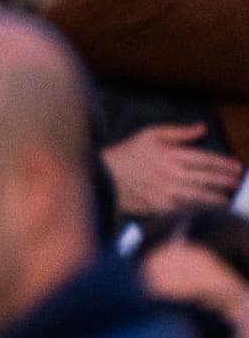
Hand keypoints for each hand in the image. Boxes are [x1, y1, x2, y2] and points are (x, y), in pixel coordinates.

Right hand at [107, 122, 240, 219]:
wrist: (103, 176)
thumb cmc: (127, 154)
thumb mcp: (149, 135)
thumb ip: (178, 132)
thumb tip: (201, 128)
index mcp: (168, 155)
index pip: (204, 159)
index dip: (223, 164)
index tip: (237, 167)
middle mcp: (169, 174)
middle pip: (205, 178)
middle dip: (224, 181)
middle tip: (237, 182)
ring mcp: (164, 192)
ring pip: (199, 197)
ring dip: (216, 198)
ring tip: (227, 199)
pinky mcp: (159, 207)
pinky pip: (185, 209)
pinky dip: (199, 209)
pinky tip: (207, 209)